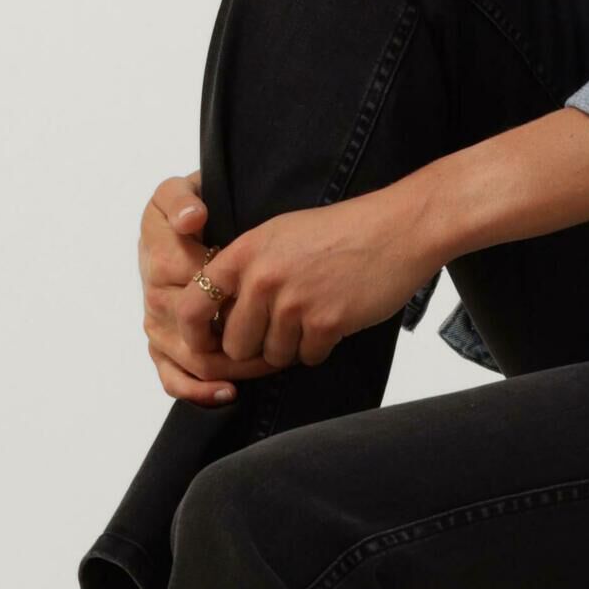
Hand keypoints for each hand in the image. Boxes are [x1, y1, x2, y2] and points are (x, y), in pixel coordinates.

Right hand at [139, 169, 277, 407]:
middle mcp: (154, 297)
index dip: (240, 304)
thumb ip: (181, 201)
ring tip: (272, 366)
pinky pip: (172, 378)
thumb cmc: (186, 209)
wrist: (177, 224)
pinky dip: (199, 392)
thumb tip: (193, 219)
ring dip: (234, 370)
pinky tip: (230, 393)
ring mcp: (156, 326)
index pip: (202, 293)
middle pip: (200, 337)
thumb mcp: (181, 192)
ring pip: (193, 362)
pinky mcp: (160, 345)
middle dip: (245, 346)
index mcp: (161, 261)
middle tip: (285, 345)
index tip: (276, 307)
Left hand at [200, 184, 441, 370]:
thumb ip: (244, 268)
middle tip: (281, 330)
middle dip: (256, 347)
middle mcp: (263, 278)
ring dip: (292, 347)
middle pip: (235, 345)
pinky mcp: (326, 322)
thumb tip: (220, 314)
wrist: (396, 230)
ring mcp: (294, 302)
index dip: (194, 335)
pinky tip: (334, 320)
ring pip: (273, 356)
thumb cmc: (340, 232)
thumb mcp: (278, 235)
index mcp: (244, 254)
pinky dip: (320, 347)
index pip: (192, 306)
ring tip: (313, 316)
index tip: (205, 346)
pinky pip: (307, 358)